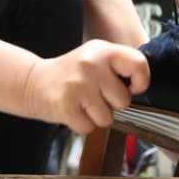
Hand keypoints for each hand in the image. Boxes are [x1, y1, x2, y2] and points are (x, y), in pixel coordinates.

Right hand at [23, 39, 149, 133]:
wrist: (34, 82)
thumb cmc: (74, 74)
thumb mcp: (97, 59)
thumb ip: (120, 67)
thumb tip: (143, 88)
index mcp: (104, 50)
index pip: (139, 64)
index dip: (141, 81)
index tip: (132, 87)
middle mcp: (91, 64)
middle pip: (123, 100)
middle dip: (112, 104)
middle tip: (95, 95)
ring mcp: (78, 85)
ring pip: (107, 118)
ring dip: (96, 116)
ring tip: (83, 103)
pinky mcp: (66, 105)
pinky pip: (89, 127)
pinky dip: (82, 124)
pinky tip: (73, 110)